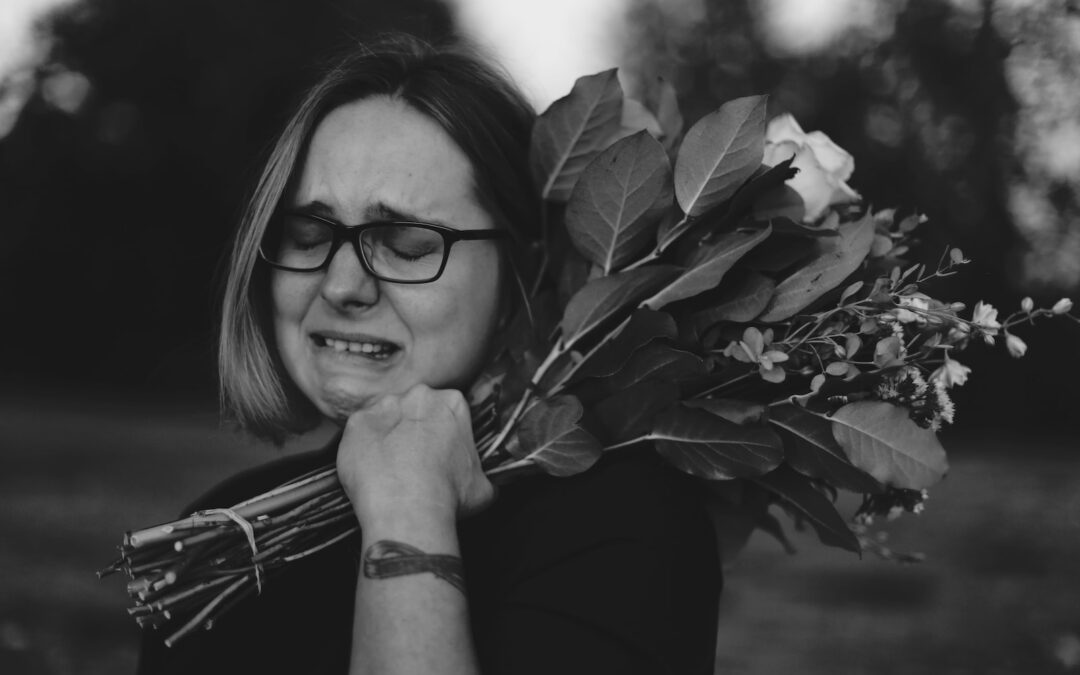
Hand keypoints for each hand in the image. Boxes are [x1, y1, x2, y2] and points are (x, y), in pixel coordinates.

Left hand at [336, 384, 494, 525]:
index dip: (441, 432)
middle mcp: (419, 396)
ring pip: (385, 418)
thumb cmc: (447, 497)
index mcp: (453, 403)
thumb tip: (484, 484)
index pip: (447, 409)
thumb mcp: (483, 486)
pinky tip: (372, 470)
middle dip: (413, 428)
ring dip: (387, 436)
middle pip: (415, 408)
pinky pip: (359, 432)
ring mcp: (385, 407)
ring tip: (390, 468)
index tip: (437, 450)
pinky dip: (363, 448)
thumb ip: (483, 474)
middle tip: (413, 459)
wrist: (409, 510)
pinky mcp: (357, 423)